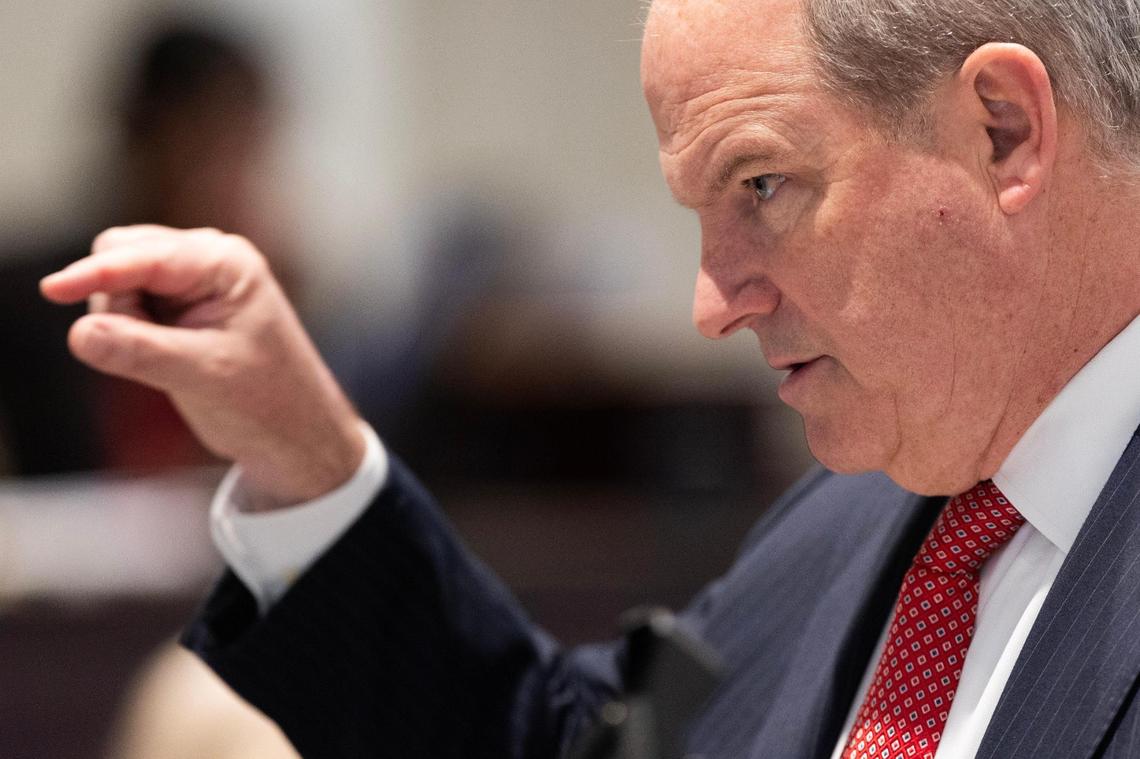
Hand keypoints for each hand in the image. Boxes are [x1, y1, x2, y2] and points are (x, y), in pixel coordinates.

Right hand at [41, 225, 365, 507]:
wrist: (294, 434)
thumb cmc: (267, 401)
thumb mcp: (204, 376)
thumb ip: (141, 353)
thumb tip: (81, 333)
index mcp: (227, 263)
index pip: (145, 256)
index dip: (97, 274)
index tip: (53, 289)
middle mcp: (209, 260)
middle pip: (123, 257)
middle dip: (115, 300)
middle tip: (148, 350)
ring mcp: (192, 282)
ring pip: (120, 283)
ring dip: (123, 319)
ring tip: (170, 360)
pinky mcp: (178, 308)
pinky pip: (127, 306)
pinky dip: (128, 330)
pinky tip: (163, 357)